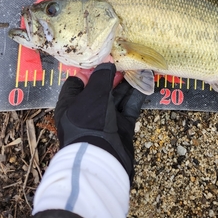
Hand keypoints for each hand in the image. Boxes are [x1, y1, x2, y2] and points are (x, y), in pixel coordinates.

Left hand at [55, 62, 144, 180]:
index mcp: (71, 104)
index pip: (77, 82)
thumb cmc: (89, 122)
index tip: (103, 58)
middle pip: (100, 88)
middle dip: (112, 74)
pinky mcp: (122, 126)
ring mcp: (106, 119)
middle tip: (125, 59)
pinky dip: (137, 94)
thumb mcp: (93, 94)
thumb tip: (107, 62)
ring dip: (128, 82)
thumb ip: (101, 76)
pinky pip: (130, 106)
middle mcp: (87, 111)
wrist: (102, 159)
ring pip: (117, 96)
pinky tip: (146, 80)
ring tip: (139, 65)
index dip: (89, 70)